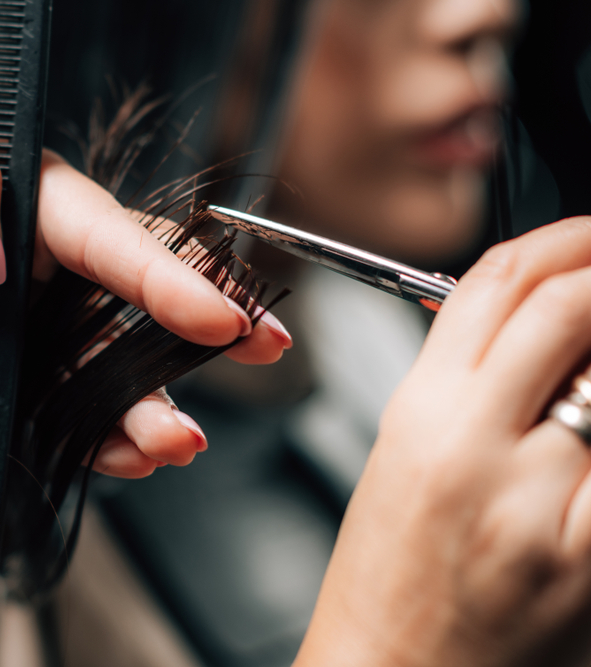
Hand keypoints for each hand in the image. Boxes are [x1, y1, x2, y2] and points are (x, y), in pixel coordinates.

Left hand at [0, 120, 290, 476]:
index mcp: (24, 199)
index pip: (105, 230)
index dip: (165, 272)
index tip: (215, 310)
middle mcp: (44, 263)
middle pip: (136, 295)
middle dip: (201, 326)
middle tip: (258, 348)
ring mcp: (35, 328)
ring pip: (114, 365)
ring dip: (152, 402)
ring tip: (176, 442)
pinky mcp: (16, 383)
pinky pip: (72, 412)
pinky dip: (104, 438)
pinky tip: (132, 456)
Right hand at [296, 217, 590, 666]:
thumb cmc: (388, 582)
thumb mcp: (404, 458)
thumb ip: (466, 379)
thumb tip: (535, 322)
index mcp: (418, 418)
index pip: (497, 282)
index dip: (561, 239)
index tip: (587, 236)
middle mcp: (477, 450)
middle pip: (566, 307)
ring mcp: (543, 506)